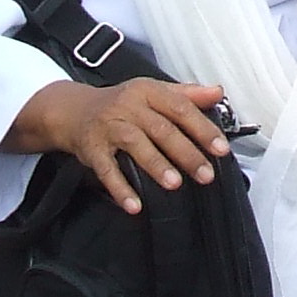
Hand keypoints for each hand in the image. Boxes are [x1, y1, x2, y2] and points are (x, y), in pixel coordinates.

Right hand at [8, 77, 232, 215]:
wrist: (75, 110)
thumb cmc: (124, 103)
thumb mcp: (154, 92)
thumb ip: (188, 95)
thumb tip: (219, 93)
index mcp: (148, 91)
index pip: (180, 108)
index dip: (202, 129)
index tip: (221, 148)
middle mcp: (128, 106)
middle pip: (161, 129)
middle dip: (186, 153)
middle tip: (206, 174)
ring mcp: (109, 127)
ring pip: (136, 145)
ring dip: (156, 165)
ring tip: (175, 184)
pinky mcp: (92, 149)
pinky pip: (107, 170)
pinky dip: (120, 188)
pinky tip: (135, 205)